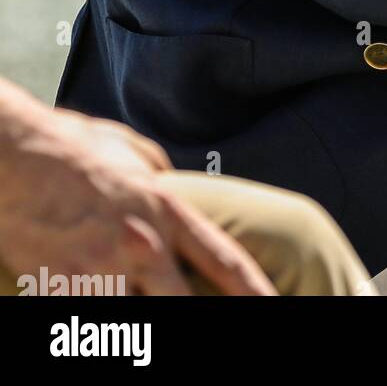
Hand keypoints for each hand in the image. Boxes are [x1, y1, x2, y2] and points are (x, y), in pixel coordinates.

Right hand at [0, 103, 274, 295]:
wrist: (15, 158)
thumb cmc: (70, 149)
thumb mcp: (132, 150)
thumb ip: (161, 176)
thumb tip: (175, 186)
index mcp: (166, 209)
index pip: (225, 259)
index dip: (255, 291)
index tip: (277, 307)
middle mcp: (142, 245)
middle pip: (188, 305)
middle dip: (202, 317)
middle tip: (217, 321)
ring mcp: (103, 272)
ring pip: (142, 321)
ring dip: (143, 315)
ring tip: (142, 302)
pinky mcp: (65, 290)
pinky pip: (95, 322)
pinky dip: (103, 320)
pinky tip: (98, 301)